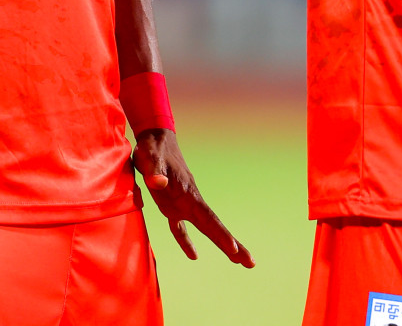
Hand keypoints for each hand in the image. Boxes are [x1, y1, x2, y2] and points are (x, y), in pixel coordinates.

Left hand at [132, 129, 253, 267]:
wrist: (155, 139)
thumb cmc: (153, 148)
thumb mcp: (150, 157)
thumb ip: (154, 170)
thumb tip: (158, 183)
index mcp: (188, 193)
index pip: (209, 218)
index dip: (220, 234)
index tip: (233, 249)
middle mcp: (190, 202)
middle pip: (214, 227)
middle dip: (232, 246)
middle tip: (251, 263)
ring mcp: (182, 205)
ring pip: (204, 229)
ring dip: (220, 244)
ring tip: (237, 262)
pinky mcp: (170, 206)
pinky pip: (180, 228)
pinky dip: (186, 242)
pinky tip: (193, 255)